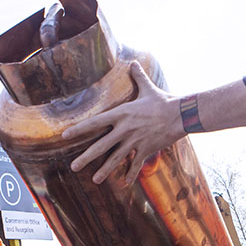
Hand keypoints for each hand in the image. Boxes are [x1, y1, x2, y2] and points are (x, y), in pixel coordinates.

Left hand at [62, 61, 183, 185]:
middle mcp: (124, 129)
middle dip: (86, 157)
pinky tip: (124, 183)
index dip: (79, 129)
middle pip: (101, 146)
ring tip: (95, 180)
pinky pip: (136, 164)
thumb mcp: (148, 87)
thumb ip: (138, 76)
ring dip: (105, 170)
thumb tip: (134, 62)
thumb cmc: (163, 100)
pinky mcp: (146, 149)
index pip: (95, 123)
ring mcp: (135, 141)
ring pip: (116, 159)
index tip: (65, 136)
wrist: (181, 114)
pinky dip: (131, 174)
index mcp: (121, 113)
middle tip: (73, 167)